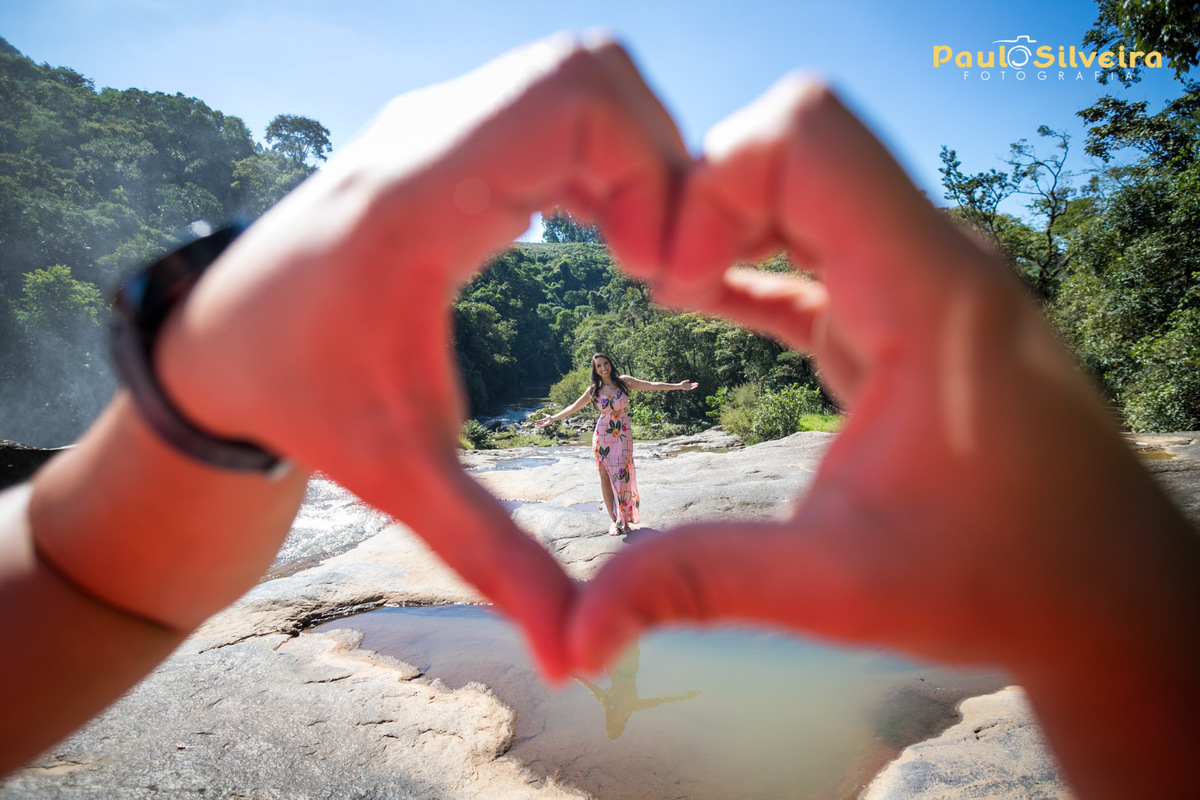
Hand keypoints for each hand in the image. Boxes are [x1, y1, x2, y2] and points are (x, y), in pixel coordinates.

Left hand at [155, 34, 688, 678]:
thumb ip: (496, 562)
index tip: (656, 275)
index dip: (650, 173)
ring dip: (635, 156)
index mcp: (417, 200)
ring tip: (640, 256)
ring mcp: (438, 122)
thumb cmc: (302, 400)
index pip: (570, 105)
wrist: (223, 341)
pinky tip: (606, 238)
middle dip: (659, 159)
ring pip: (582, 78)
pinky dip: (605, 157)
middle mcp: (428, 134)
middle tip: (660, 264)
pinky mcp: (451, 132)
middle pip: (594, 71)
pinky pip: (557, 107)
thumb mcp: (404, 481)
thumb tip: (578, 657)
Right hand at [570, 77, 1199, 796]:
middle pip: (798, 142)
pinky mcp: (909, 313)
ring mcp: (925, 281)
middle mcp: (934, 261)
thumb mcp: (837, 589)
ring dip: (729, 223)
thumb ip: (702, 584)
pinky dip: (754, 261)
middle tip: (658, 283)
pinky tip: (700, 301)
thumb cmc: (1001, 580)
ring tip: (670, 293)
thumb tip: (578, 633)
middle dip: (708, 193)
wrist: (1106, 590)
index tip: (670, 286)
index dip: (712, 185)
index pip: (807, 137)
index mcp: (928, 292)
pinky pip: (818, 251)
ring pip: (808, 184)